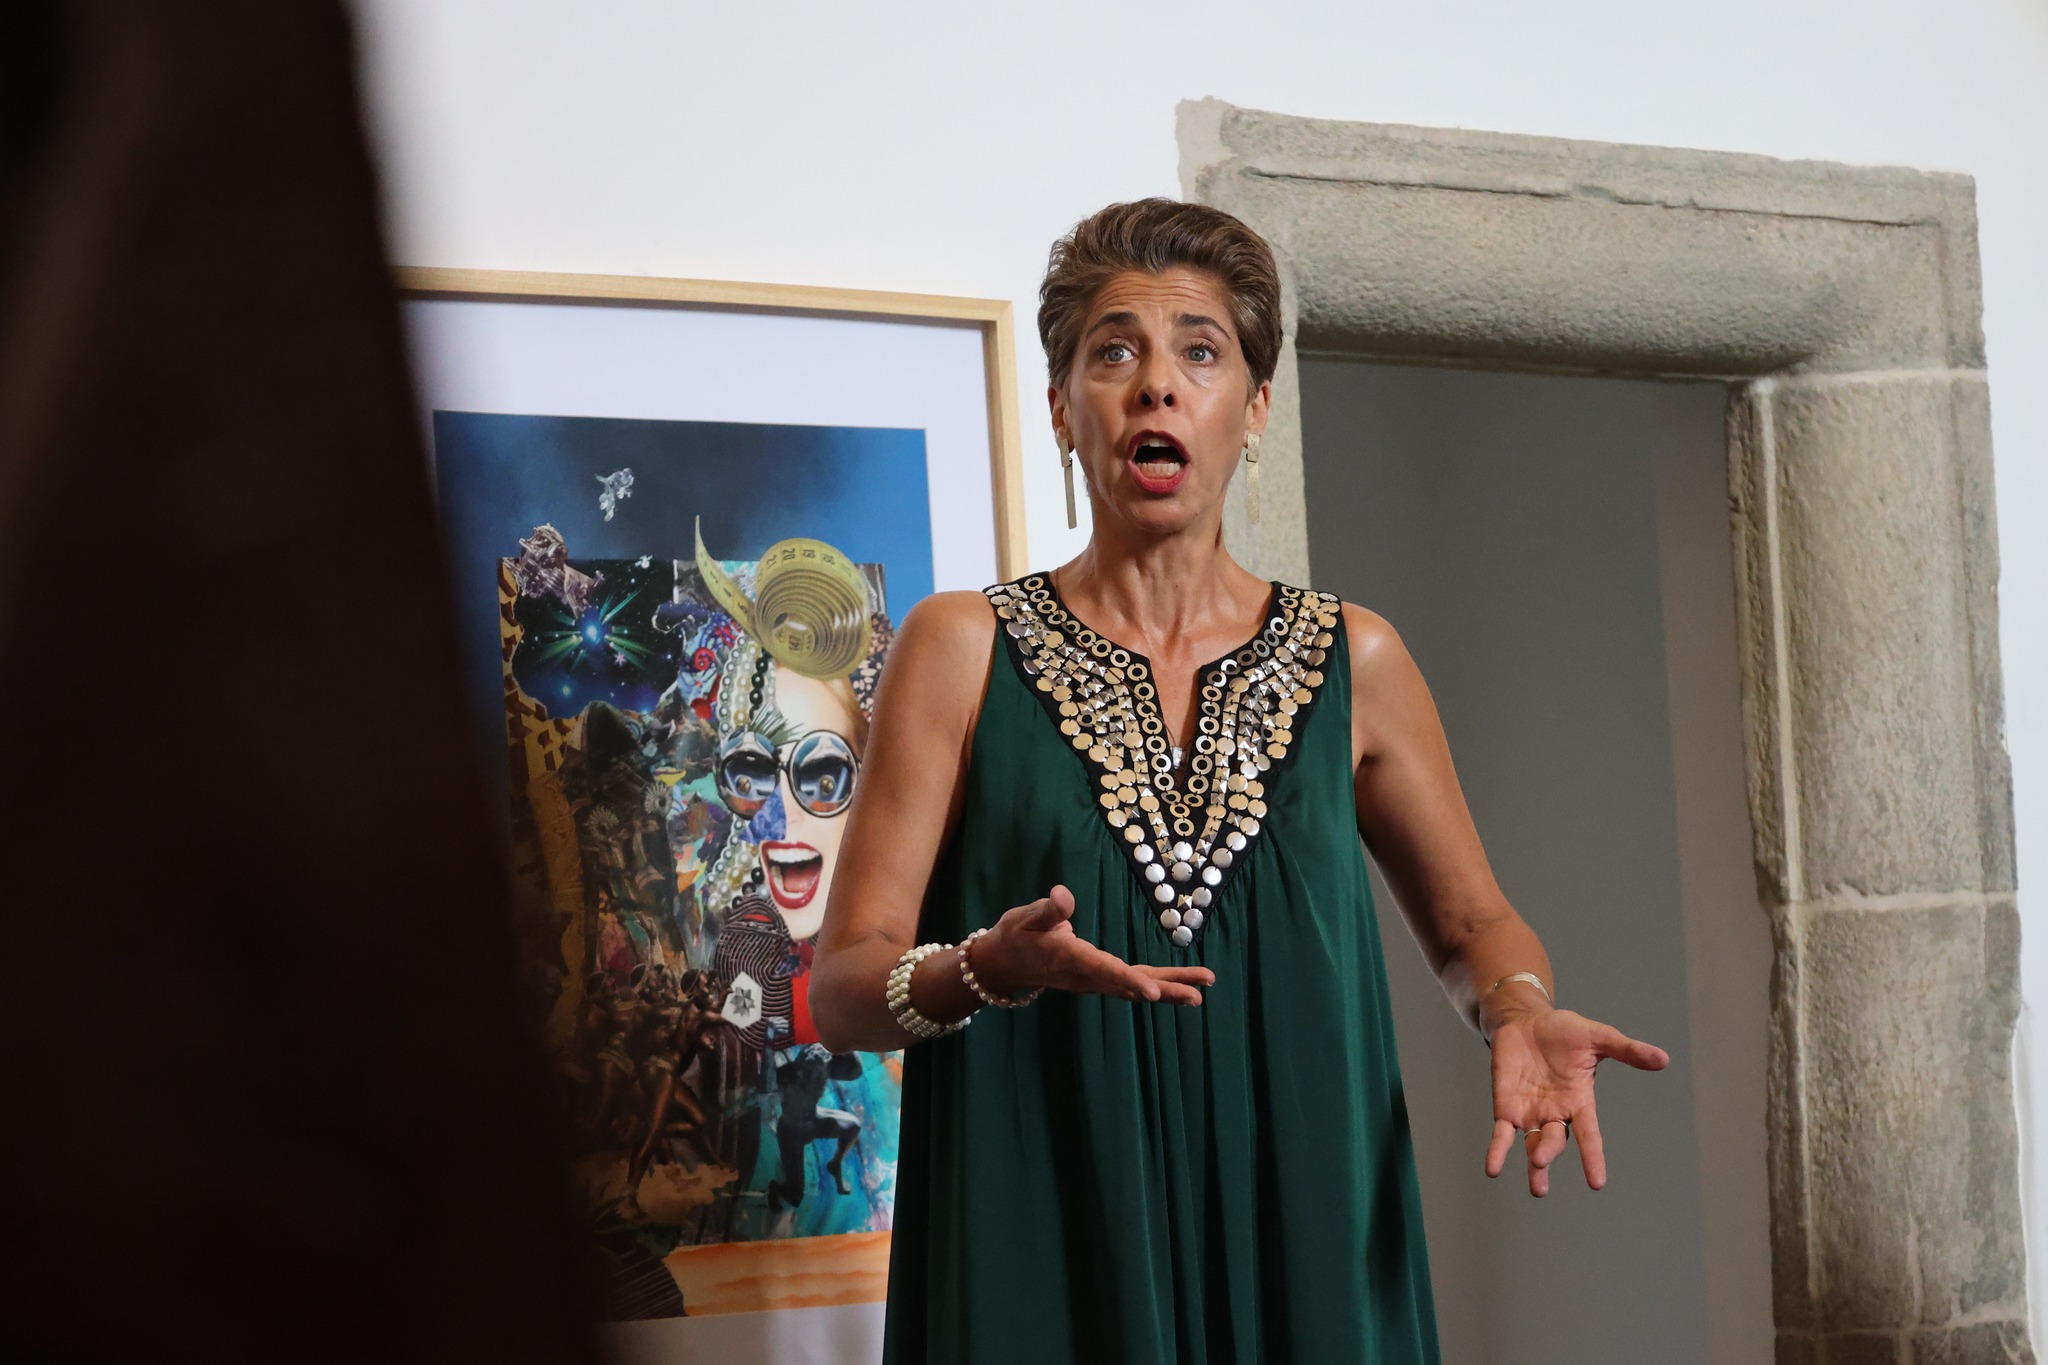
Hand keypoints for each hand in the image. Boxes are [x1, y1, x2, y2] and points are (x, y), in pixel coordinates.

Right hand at [974, 885, 1213, 1004]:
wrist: (1002, 964)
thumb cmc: (1015, 936)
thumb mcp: (1024, 917)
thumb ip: (1047, 909)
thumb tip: (1064, 895)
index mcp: (1068, 958)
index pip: (1102, 969)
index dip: (1128, 979)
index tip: (1152, 992)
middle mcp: (1084, 976)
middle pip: (1130, 985)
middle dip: (1165, 989)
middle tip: (1198, 994)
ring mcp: (1092, 982)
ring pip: (1134, 988)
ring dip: (1168, 990)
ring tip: (1201, 992)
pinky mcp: (1097, 980)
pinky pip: (1130, 985)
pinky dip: (1156, 986)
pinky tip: (1179, 988)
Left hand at [1483, 1007, 1667, 1196]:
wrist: (1526, 1021)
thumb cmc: (1564, 1031)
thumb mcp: (1598, 1037)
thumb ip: (1627, 1050)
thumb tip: (1664, 1059)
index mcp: (1579, 1101)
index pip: (1589, 1135)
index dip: (1592, 1158)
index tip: (1597, 1183)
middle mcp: (1556, 1113)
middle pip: (1554, 1140)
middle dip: (1548, 1152)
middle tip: (1541, 1162)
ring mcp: (1530, 1113)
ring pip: (1532, 1144)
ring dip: (1533, 1163)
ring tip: (1536, 1186)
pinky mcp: (1506, 1106)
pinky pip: (1502, 1135)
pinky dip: (1497, 1152)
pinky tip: (1493, 1169)